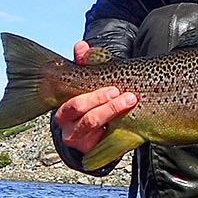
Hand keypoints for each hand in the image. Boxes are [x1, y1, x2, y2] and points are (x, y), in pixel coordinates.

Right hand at [54, 40, 137, 154]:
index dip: (95, 97)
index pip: (75, 104)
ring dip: (114, 117)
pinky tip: (134, 125)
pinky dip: (119, 135)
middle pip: (87, 119)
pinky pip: (105, 146)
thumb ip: (85, 65)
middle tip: (128, 98)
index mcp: (64, 109)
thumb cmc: (89, 101)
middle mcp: (68, 127)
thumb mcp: (88, 83)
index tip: (114, 89)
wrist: (88, 131)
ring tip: (130, 104)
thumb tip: (81, 46)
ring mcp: (80, 141)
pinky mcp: (91, 151)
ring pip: (97, 131)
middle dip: (108, 108)